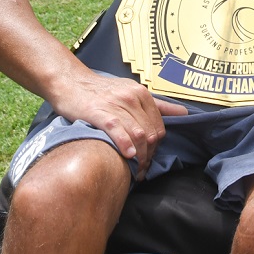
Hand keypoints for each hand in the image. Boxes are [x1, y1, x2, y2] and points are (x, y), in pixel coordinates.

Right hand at [49, 71, 187, 177]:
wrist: (70, 82)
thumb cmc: (101, 91)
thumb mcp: (131, 91)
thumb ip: (158, 104)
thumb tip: (184, 113)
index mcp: (142, 94)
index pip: (159, 127)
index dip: (156, 148)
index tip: (149, 159)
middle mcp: (132, 98)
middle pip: (150, 134)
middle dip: (149, 156)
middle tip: (141, 170)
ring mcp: (116, 104)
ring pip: (138, 135)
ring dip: (139, 158)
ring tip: (135, 172)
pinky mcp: (99, 112)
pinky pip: (117, 130)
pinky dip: (125, 144)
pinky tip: (128, 156)